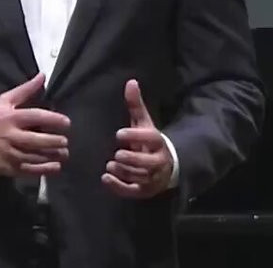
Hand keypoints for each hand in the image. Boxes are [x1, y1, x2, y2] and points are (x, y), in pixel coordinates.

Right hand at [0, 73, 70, 176]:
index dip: (53, 120)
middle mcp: (11, 136)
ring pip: (35, 156)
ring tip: (64, 153)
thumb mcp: (4, 101)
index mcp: (11, 118)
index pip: (36, 117)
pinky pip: (29, 170)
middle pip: (37, 140)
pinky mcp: (9, 168)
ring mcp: (10, 154)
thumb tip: (42, 76)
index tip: (66, 122)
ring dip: (52, 156)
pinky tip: (55, 167)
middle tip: (65, 141)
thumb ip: (25, 90)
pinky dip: (44, 169)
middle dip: (54, 141)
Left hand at [102, 79, 172, 198]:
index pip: (151, 139)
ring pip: (140, 177)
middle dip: (132, 159)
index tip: (119, 134)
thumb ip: (136, 104)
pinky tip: (106, 179)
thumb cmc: (150, 141)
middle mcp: (158, 162)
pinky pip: (133, 191)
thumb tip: (130, 81)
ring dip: (124, 172)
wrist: (167, 166)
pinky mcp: (145, 190)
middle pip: (148, 163)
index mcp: (158, 142)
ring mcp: (152, 178)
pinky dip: (119, 187)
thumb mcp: (144, 122)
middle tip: (117, 154)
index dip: (136, 137)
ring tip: (109, 166)